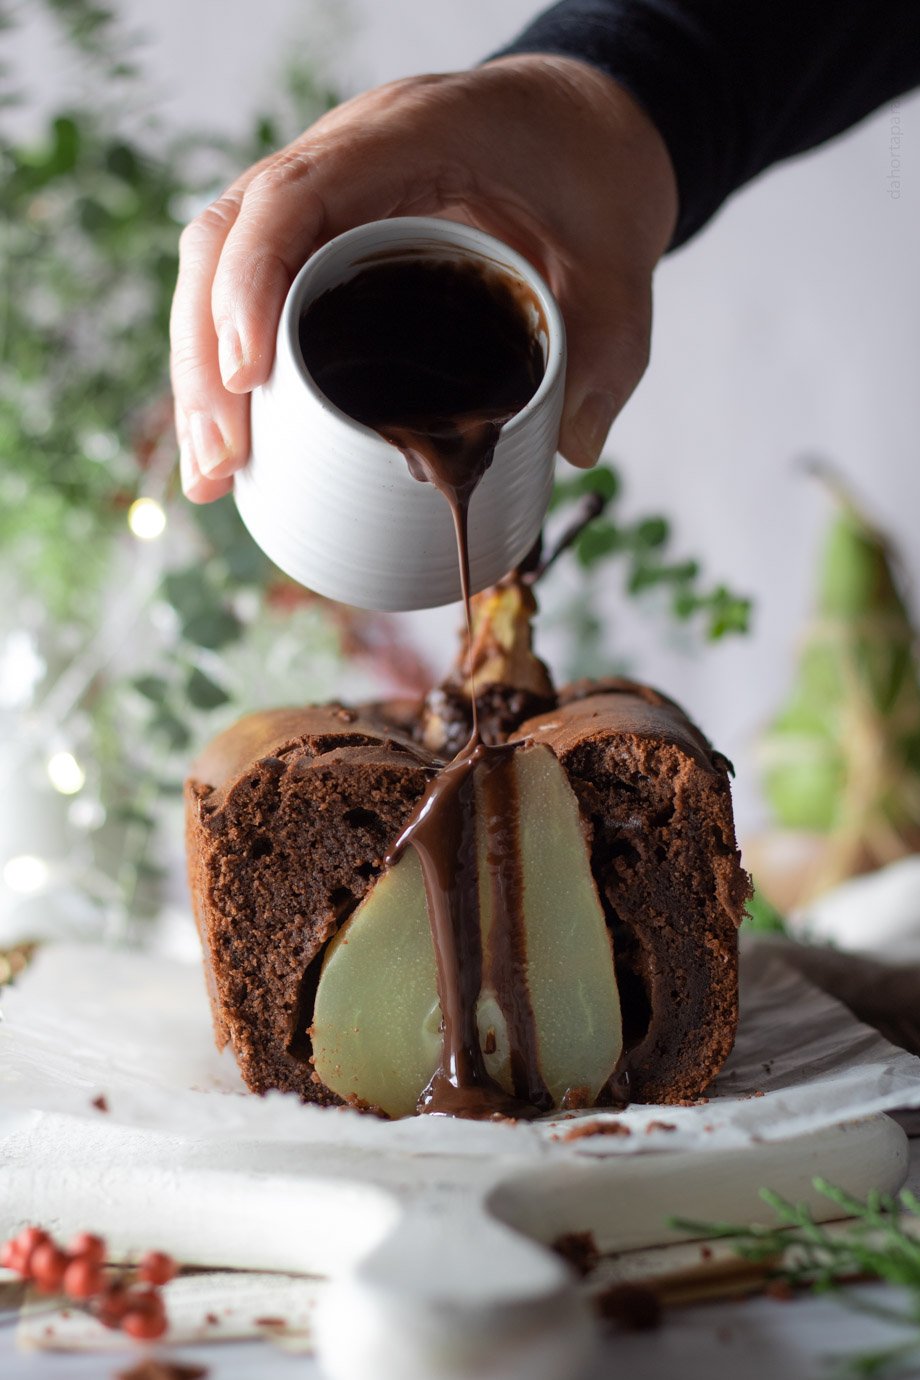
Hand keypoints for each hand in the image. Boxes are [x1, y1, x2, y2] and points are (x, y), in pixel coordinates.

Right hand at [170, 55, 676, 501]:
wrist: (589, 127)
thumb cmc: (597, 175)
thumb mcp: (623, 262)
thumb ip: (611, 351)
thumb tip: (574, 452)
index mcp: (410, 136)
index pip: (293, 195)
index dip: (251, 283)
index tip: (248, 376)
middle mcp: (347, 155)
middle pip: (228, 236)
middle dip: (207, 354)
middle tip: (221, 458)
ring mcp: (327, 193)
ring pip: (221, 264)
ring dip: (202, 369)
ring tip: (212, 470)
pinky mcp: (325, 234)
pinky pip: (253, 286)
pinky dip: (231, 362)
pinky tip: (232, 438)